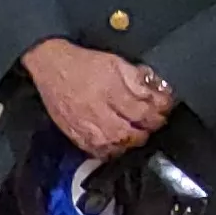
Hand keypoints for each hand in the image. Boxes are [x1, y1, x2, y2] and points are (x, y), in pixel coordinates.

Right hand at [21, 39, 172, 159]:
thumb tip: (157, 94)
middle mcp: (98, 112)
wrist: (51, 66)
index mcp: (111, 91)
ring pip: (115, 146)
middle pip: (131, 134)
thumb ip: (138, 80)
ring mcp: (85, 126)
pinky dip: (110, 152)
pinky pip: (96, 151)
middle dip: (146, 131)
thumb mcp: (117, 63)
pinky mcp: (74, 134)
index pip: (143, 112)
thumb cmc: (85, 63)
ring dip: (130, 144)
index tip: (164, 111)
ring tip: (135, 136)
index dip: (159, 114)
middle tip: (152, 125)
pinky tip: (116, 146)